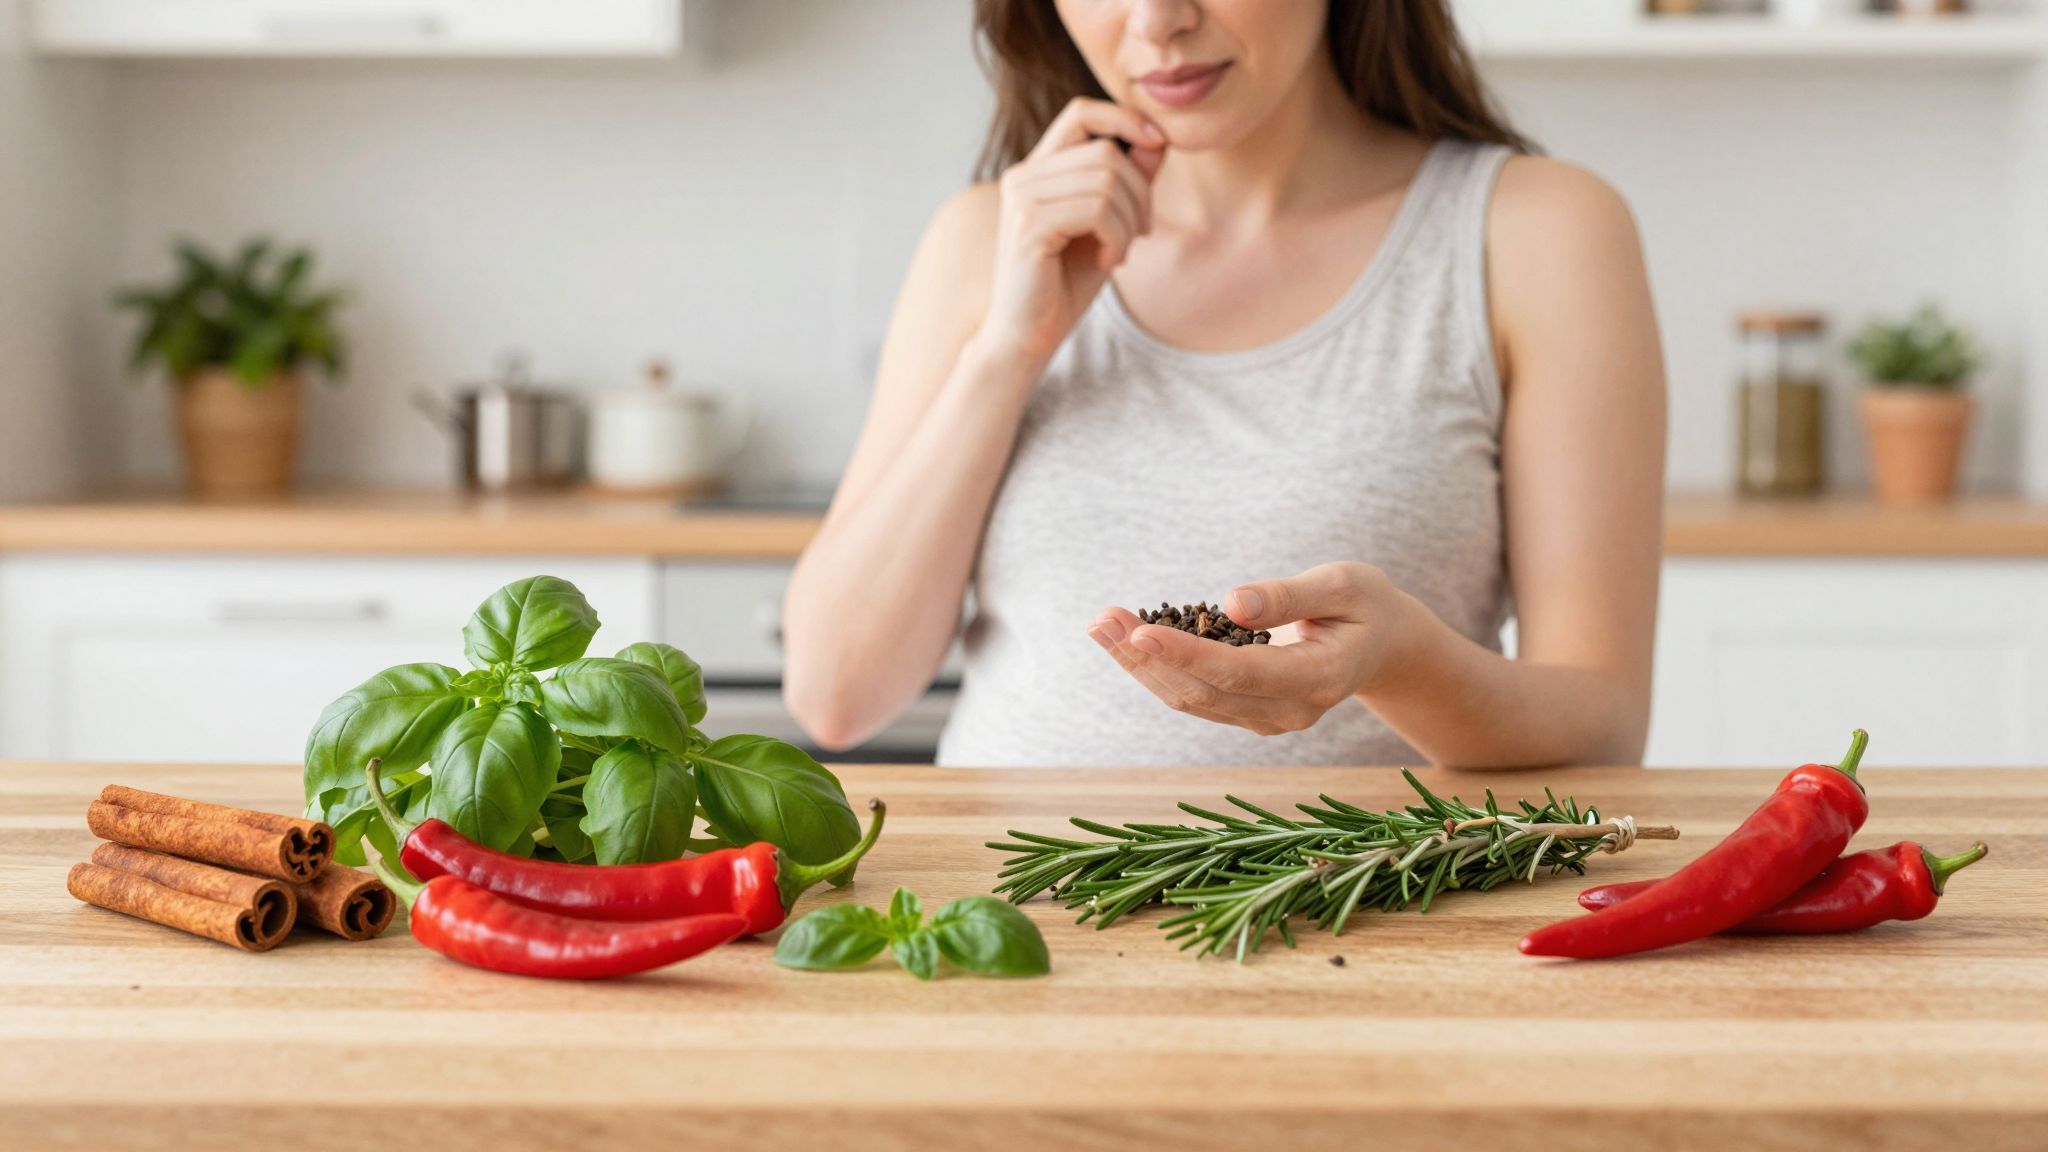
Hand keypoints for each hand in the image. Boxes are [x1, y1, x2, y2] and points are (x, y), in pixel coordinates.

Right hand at [982, 98, 1165, 362]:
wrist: (1028, 335)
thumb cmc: (1066, 282)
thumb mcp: (1107, 224)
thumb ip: (1127, 181)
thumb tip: (1158, 139)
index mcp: (1038, 169)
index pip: (1081, 112)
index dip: (1124, 117)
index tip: (1158, 143)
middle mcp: (1023, 175)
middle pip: (1106, 152)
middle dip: (1140, 192)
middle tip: (1142, 233)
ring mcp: (1022, 198)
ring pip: (1106, 180)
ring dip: (1129, 220)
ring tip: (1121, 251)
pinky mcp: (1029, 225)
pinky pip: (1097, 209)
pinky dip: (1117, 237)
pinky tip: (1108, 262)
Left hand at [1086, 563, 1415, 736]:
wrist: (1383, 646)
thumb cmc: (1366, 606)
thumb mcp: (1344, 585)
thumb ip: (1288, 596)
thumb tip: (1230, 603)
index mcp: (1319, 678)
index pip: (1239, 672)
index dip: (1187, 653)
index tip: (1140, 630)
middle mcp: (1289, 712)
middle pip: (1203, 691)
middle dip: (1146, 657)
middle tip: (1101, 618)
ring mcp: (1267, 719)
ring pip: (1191, 699)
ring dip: (1139, 664)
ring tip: (1101, 624)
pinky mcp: (1248, 712)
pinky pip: (1194, 695)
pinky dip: (1155, 667)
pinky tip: (1123, 639)